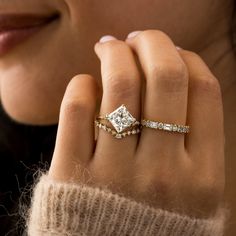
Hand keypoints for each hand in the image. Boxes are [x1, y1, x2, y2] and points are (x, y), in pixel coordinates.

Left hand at [48, 30, 224, 217]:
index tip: (171, 50)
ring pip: (121, 86)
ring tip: (109, 46)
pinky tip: (86, 83)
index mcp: (202, 176)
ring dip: (115, 53)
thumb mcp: (191, 189)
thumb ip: (192, 140)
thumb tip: (175, 76)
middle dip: (152, 42)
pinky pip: (77, 109)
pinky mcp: (73, 174)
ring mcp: (116, 174)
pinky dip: (81, 85)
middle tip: (138, 37)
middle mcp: (164, 174)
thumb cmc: (153, 220)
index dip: (187, 58)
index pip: (204, 90)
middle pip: (165, 77)